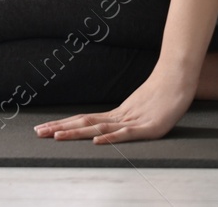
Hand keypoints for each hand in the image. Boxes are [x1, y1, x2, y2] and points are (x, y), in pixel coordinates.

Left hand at [33, 67, 194, 144]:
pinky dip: (110, 138)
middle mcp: (120, 116)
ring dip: (76, 133)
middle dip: (60, 128)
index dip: (64, 125)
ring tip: (56, 136)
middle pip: (85, 123)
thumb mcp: (142, 108)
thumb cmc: (163, 91)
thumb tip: (111, 124)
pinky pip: (126, 134)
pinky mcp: (149, 127)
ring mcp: (133, 120)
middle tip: (37, 132)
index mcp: (117, 113)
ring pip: (99, 128)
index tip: (44, 129)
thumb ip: (128, 118)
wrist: (179, 75)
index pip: (84, 120)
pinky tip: (95, 141)